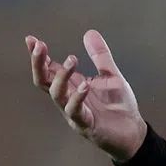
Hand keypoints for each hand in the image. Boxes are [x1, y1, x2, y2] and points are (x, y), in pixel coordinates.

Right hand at [27, 30, 146, 161]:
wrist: (133, 132)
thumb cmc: (118, 106)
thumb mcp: (111, 76)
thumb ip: (100, 57)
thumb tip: (90, 32)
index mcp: (72, 86)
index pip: (49, 69)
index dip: (39, 56)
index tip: (31, 39)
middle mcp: (68, 98)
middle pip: (43, 81)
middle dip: (38, 63)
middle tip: (39, 46)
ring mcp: (73, 112)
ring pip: (56, 95)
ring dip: (62, 76)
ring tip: (72, 60)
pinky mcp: (85, 124)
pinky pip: (76, 111)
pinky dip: (78, 97)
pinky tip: (85, 85)